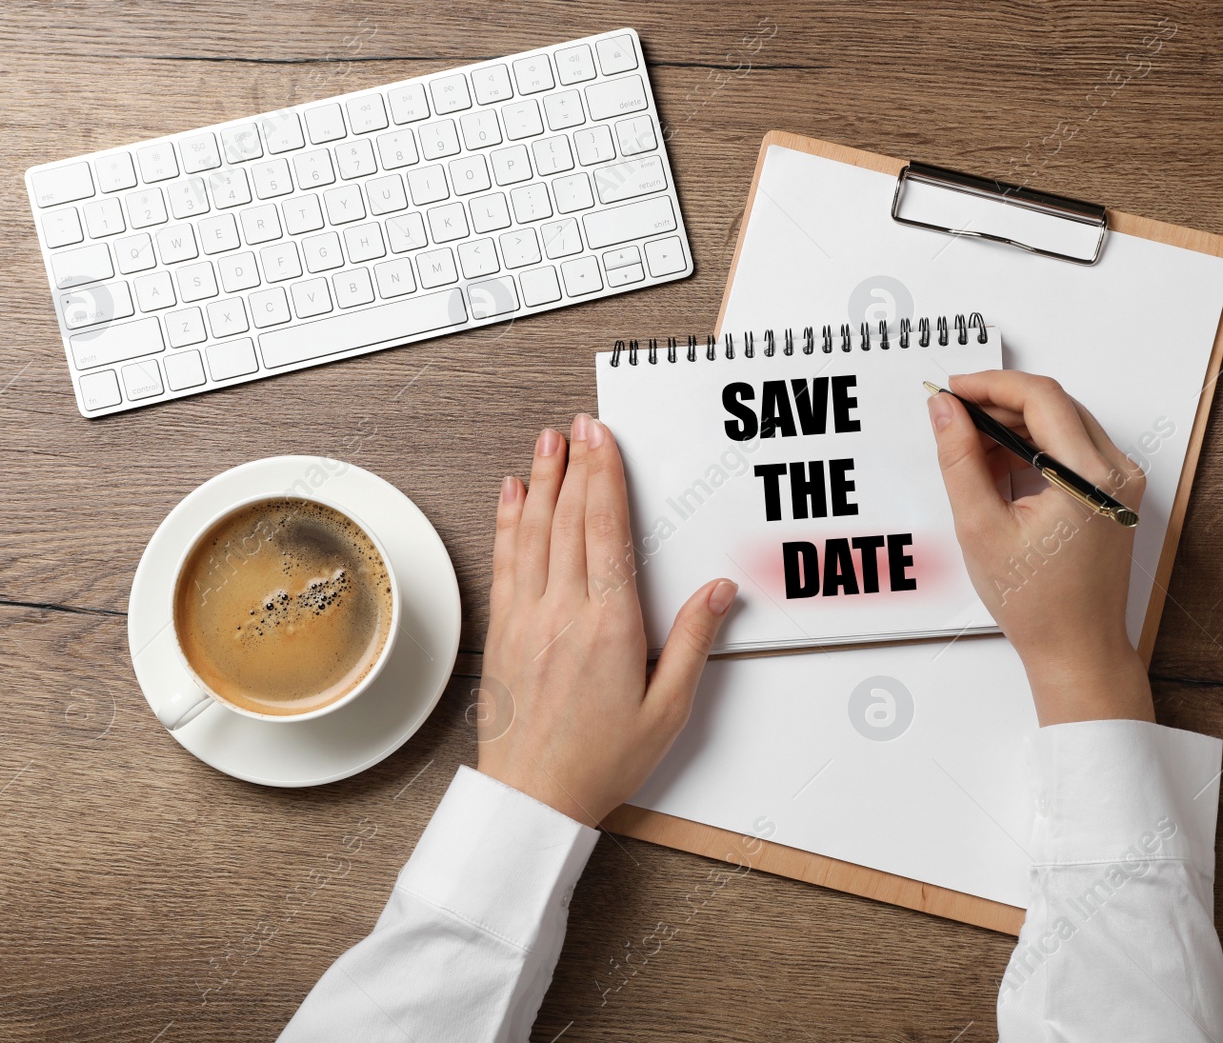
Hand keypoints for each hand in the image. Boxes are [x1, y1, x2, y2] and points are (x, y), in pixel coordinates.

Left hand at [477, 414, 738, 826]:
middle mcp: (563, 613)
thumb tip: (718, 591)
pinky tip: (512, 496)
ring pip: (532, 532)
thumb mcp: (668, 708)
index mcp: (609, 626)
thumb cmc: (600, 761)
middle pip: (569, 520)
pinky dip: (508, 522)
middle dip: (575, 465)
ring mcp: (526, 619)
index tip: (603, 440)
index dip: (604, 477)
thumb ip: (694, 642)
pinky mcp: (503, 632)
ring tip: (546, 442)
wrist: (532, 798)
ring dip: (540, 481)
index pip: (606, 531)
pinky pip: (505, 562)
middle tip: (579, 425)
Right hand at [927, 371, 1153, 725]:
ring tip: (969, 447)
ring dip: (1015, 424)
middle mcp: (1116, 473)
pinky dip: (1034, 446)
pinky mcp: (1115, 493)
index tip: (953, 389)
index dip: (991, 385)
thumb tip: (944, 410)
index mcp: (1089, 478)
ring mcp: (1121, 483)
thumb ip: (959, 459)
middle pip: (1054, 405)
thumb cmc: (1038, 605)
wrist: (1077, 649)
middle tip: (952, 417)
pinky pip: (1073, 448)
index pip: (1041, 398)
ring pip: (1063, 423)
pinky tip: (998, 465)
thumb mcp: (981, 527)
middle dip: (999, 403)